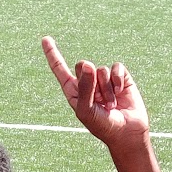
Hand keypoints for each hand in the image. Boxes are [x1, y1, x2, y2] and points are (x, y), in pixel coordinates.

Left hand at [42, 36, 148, 150]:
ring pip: (100, 70)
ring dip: (106, 89)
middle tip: (98, 100)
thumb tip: (88, 64)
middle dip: (90, 81)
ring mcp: (104, 79)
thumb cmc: (102, 125)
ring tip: (110, 105)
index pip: (60, 70)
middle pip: (82, 65)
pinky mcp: (120, 77)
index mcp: (73, 91)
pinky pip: (116, 68)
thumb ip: (84, 88)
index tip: (45, 39)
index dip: (53, 54)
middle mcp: (87, 83)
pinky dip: (118, 80)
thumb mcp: (86, 110)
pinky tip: (121, 93)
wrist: (126, 132)